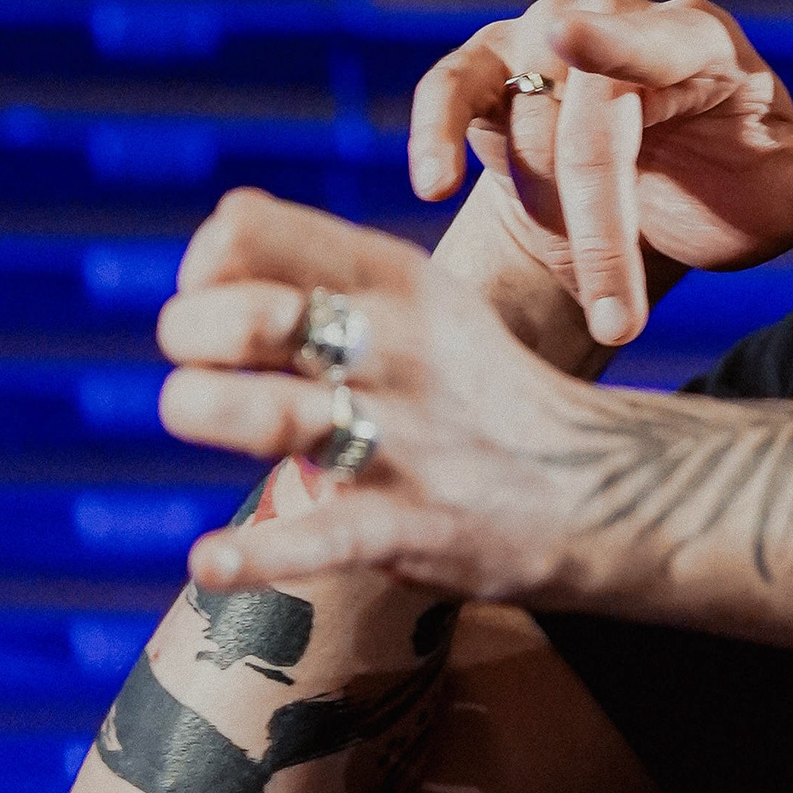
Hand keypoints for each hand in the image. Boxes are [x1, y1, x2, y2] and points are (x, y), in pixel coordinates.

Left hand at [159, 192, 579, 602]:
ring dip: (202, 413)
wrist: (602, 487)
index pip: (249, 231)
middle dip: (189, 336)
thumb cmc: (476, 388)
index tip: (211, 306)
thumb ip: (325, 265)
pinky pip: (317, 539)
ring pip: (265, 416)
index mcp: (394, 276)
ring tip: (199, 419)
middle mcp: (397, 344)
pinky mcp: (412, 525)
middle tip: (201, 369)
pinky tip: (208, 561)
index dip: (203, 268)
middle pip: (248, 317)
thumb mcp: (422, 299)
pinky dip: (251, 557)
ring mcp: (405, 436)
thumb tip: (216, 232)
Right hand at [408, 0, 792, 346]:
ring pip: (515, 91)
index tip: (575, 85)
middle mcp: (615, 20)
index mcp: (697, 39)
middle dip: (598, 215)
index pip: (653, 42)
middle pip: (587, 98)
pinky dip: (432, 125)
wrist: (626, 228)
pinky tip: (427, 184)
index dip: (611, 62)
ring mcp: (540, 42)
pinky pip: (449, 86)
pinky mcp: (483, 76)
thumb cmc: (721, 201)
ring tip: (575, 276)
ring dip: (532, 189)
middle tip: (622, 316)